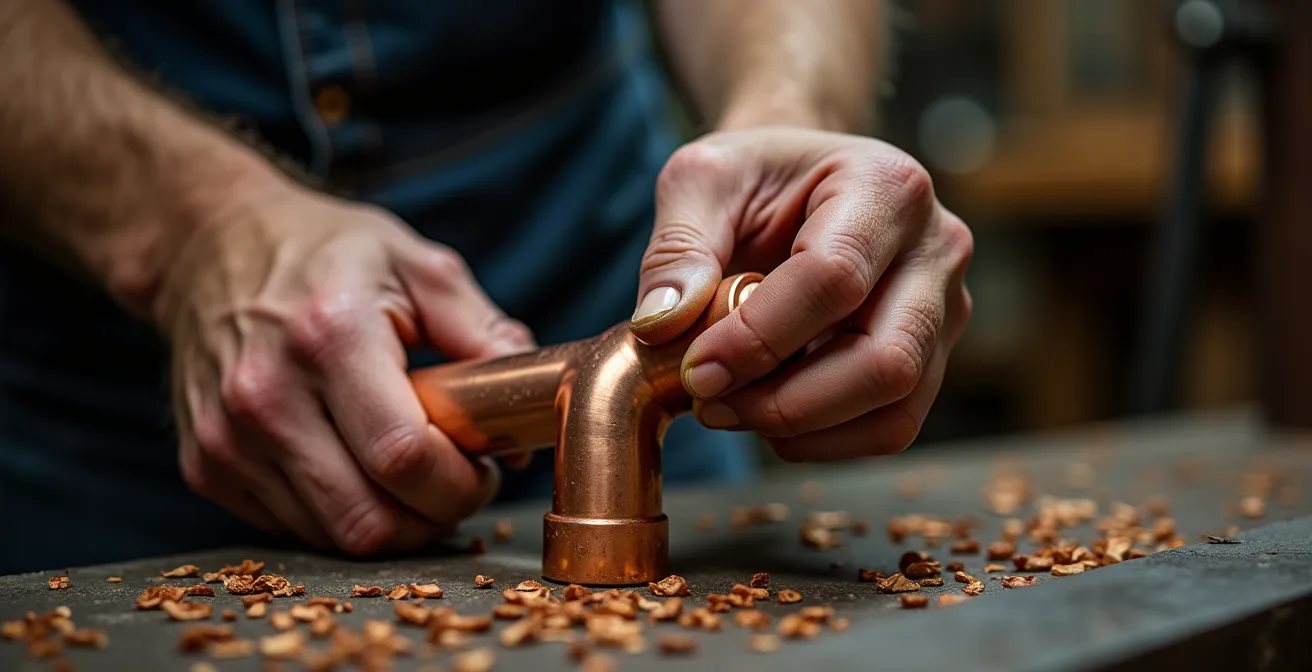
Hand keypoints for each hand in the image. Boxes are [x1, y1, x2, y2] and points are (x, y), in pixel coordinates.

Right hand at [156, 182, 533, 552]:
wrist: (207, 246)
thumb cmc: (326, 253)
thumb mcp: (418, 265)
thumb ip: (484, 331)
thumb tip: (526, 402)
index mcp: (330, 337)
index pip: (406, 456)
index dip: (461, 482)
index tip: (486, 466)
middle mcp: (265, 395)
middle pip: (371, 517)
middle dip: (436, 515)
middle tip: (458, 481)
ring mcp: (226, 438)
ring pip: (336, 536)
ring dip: (393, 522)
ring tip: (413, 472)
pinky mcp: (205, 466)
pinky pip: (294, 529)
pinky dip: (341, 514)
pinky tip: (358, 468)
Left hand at [631, 127, 972, 460]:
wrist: (800, 182)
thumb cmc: (754, 177)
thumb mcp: (701, 180)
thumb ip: (677, 247)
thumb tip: (661, 325)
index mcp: (887, 186)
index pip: (834, 279)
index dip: (758, 338)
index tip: (695, 369)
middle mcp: (937, 248)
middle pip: (885, 360)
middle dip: (786, 403)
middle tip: (710, 402)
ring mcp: (944, 308)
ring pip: (895, 408)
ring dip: (803, 430)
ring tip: (731, 410)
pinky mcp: (932, 356)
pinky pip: (892, 426)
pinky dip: (822, 440)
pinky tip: (768, 415)